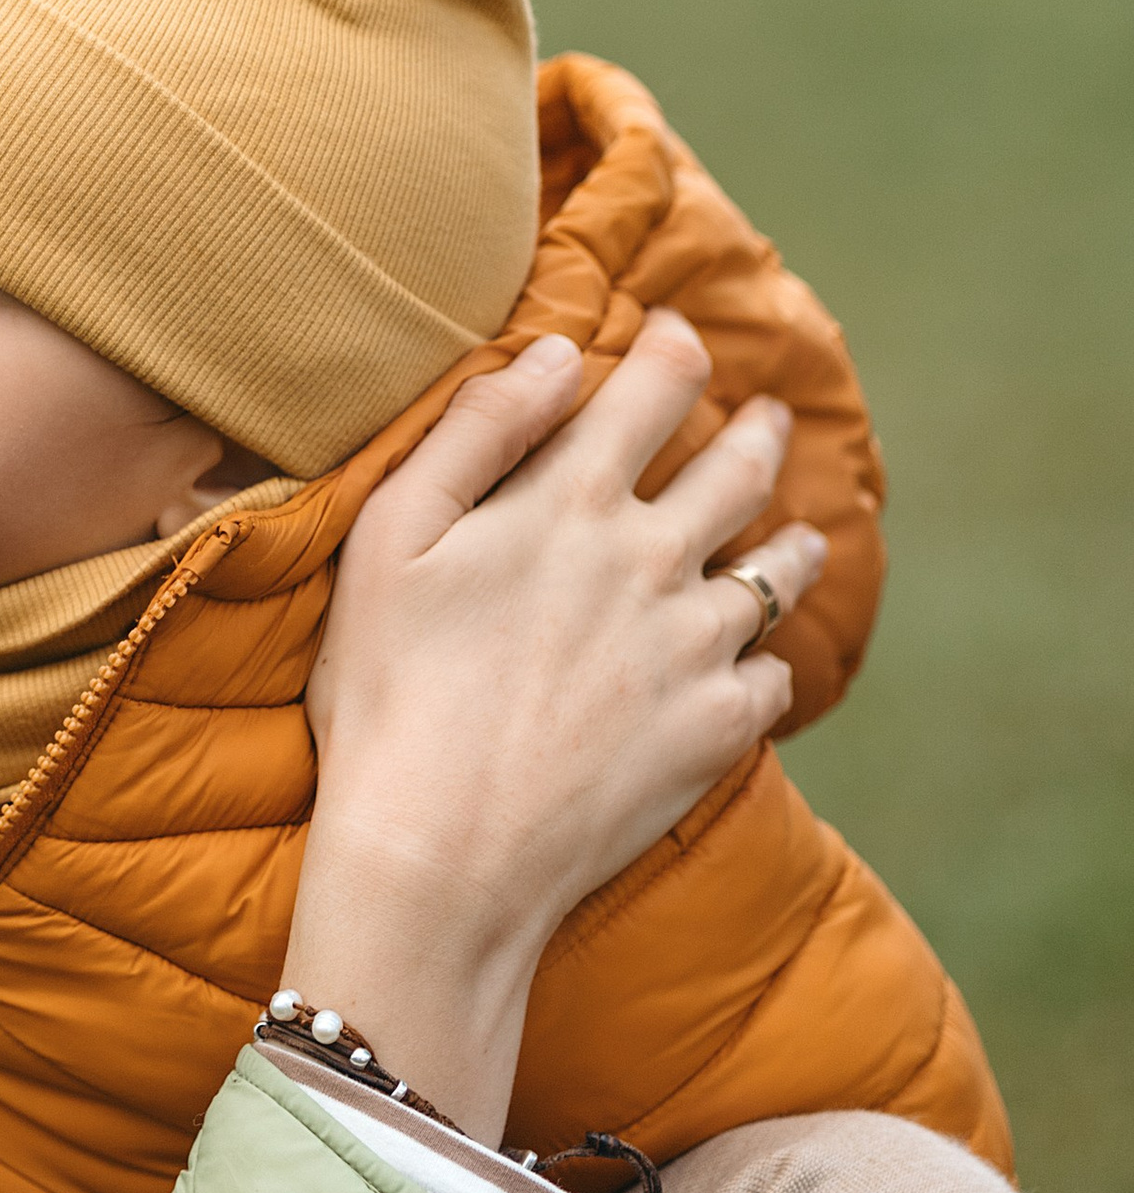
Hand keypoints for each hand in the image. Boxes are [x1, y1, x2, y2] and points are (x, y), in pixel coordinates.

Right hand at [281, 313, 826, 1142]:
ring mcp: (696, 647)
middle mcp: (653, 559)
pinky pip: (771, 677)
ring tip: (801, 535)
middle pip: (738, 470)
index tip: (681, 335)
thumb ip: (475, 433)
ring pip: (777, 572)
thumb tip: (556, 354)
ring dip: (792, 542)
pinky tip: (756, 665)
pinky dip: (766, 661)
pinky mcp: (718, 730)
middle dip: (757, 431)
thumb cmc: (391, 694)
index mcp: (571, 501)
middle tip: (770, 417)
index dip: (675, 351)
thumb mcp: (391, 538)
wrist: (441, 857)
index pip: (653, 391)